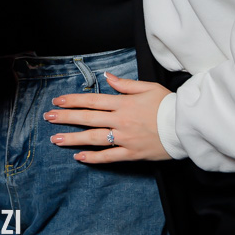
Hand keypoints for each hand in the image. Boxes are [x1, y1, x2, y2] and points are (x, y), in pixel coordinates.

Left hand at [44, 74, 171, 162]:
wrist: (186, 126)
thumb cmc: (168, 104)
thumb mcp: (148, 87)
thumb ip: (125, 84)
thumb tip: (106, 76)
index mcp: (123, 103)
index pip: (92, 101)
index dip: (73, 101)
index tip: (57, 101)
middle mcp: (121, 120)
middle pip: (88, 118)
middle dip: (66, 118)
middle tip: (48, 118)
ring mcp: (125, 138)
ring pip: (94, 138)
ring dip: (73, 138)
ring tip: (56, 139)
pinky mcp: (133, 153)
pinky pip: (109, 157)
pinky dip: (93, 157)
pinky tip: (79, 157)